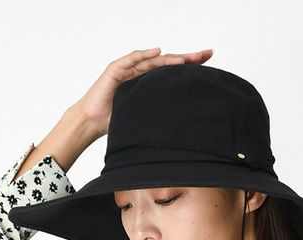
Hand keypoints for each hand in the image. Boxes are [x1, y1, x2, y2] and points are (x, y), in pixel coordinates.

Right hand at [72, 47, 214, 137]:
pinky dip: (144, 54)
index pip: (173, 71)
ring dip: (171, 58)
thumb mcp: (144, 118)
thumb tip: (185, 124)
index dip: (191, 65)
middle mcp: (141, 72)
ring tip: (186, 59)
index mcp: (150, 82)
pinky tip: (157, 51)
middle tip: (207, 54)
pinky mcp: (115, 68)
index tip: (210, 61)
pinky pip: (131, 59)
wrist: (93, 122)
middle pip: (168, 61)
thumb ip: (160, 114)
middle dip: (188, 57)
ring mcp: (129, 68)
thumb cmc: (116, 121)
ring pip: (153, 60)